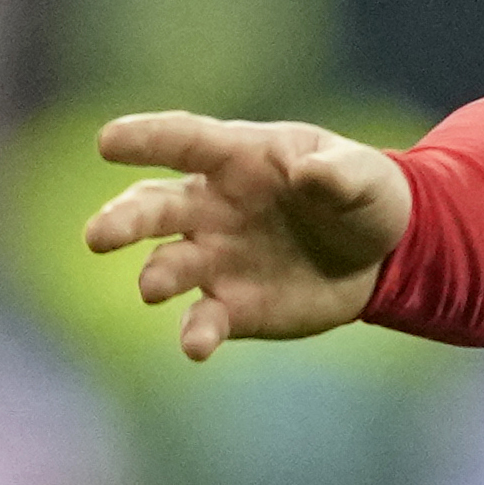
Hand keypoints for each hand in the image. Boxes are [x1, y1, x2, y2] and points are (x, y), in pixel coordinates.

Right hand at [82, 112, 411, 361]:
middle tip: (99, 236)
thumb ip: (340, 174)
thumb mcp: (365, 177)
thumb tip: (308, 174)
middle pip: (153, 207)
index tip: (108, 141)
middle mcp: (211, 207)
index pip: (185, 141)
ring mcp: (215, 257)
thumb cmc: (363, 196)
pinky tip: (196, 346)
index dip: (146, 138)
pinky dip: (197, 333)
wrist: (384, 256)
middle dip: (123, 219)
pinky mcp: (231, 306)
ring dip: (157, 275)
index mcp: (239, 158)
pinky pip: (204, 320)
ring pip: (167, 263)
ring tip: (152, 287)